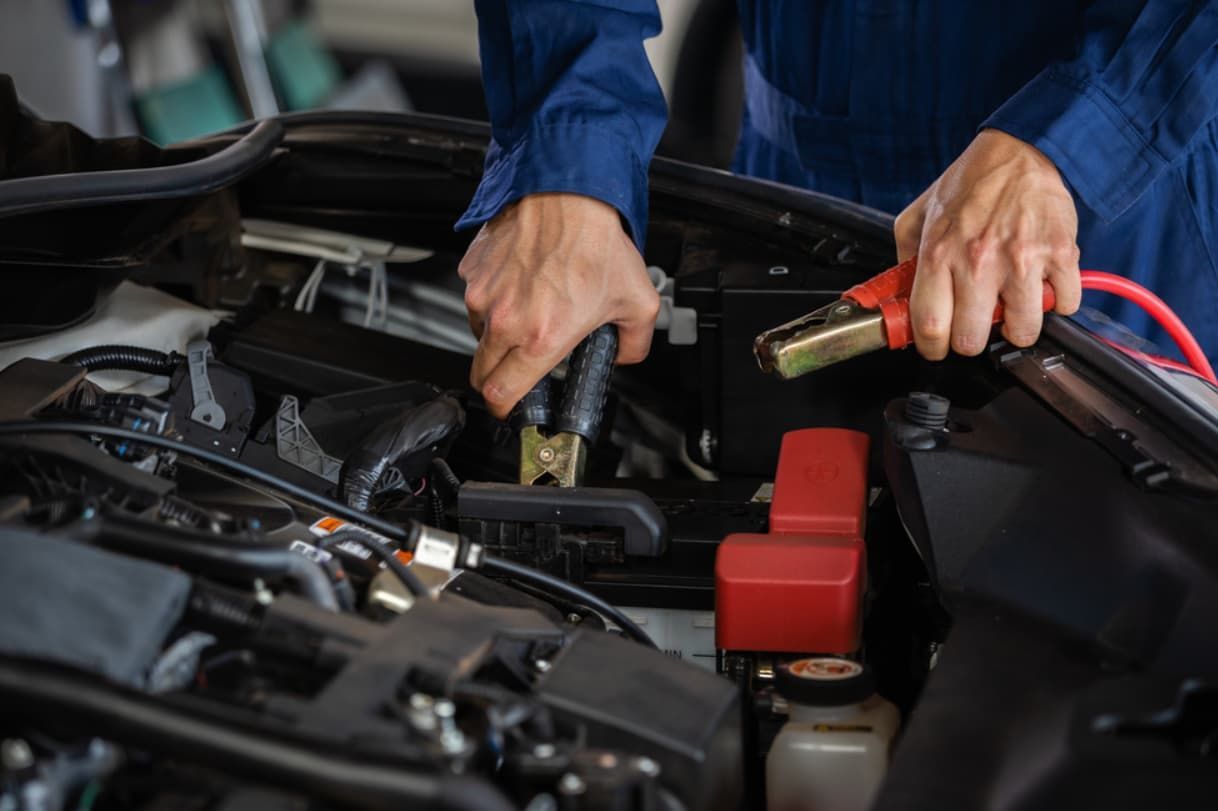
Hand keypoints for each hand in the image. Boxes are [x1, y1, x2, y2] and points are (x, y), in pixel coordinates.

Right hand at [458, 192, 659, 418]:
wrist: (567, 192)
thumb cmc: (596, 241)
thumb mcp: (637, 302)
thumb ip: (634, 344)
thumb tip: (625, 356)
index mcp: (542, 337)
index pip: (501, 394)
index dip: (504, 408)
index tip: (510, 406)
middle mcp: (506, 320)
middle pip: (480, 373)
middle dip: (495, 378)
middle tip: (516, 369)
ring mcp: (484, 294)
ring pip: (478, 333)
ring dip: (497, 334)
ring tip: (529, 309)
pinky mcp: (473, 271)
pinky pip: (476, 298)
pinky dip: (493, 299)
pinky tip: (521, 283)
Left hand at [893, 128, 1081, 359]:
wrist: (1020, 150)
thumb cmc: (971, 183)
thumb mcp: (919, 215)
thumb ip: (905, 257)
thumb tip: (898, 294)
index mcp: (939, 254)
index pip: (929, 327)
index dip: (931, 348)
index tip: (936, 347)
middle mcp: (978, 261)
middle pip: (971, 340)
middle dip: (972, 341)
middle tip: (975, 327)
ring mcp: (1022, 261)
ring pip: (1022, 331)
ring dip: (1017, 327)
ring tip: (1011, 308)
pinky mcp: (1060, 255)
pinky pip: (1065, 304)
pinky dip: (1057, 303)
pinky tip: (1042, 287)